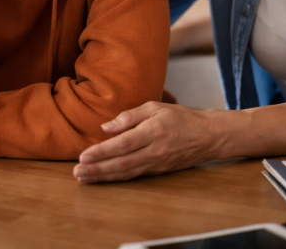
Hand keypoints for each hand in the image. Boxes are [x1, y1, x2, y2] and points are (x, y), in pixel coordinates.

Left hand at [72, 102, 225, 182]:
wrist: (208, 136)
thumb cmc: (180, 117)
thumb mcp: (155, 107)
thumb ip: (130, 116)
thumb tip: (106, 127)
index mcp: (153, 131)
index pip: (123, 144)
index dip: (101, 152)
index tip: (83, 157)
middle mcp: (155, 151)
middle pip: (121, 163)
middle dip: (97, 170)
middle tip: (77, 174)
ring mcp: (157, 164)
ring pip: (126, 173)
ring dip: (103, 177)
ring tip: (84, 179)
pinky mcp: (159, 171)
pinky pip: (134, 176)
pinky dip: (117, 178)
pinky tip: (103, 178)